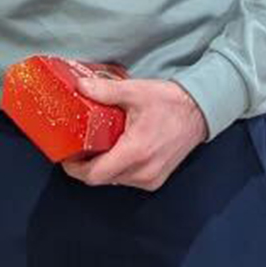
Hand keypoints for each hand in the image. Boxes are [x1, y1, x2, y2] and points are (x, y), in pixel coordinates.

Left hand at [61, 77, 208, 190]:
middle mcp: (143, 172)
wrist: (199, 112)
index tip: (66, 156)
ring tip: (94, 146)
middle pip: (101, 179)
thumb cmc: (170, 102)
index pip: (95, 175)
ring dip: (101, 167)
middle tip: (76, 147)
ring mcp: (151, 178)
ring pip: (114, 180)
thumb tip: (80, 86)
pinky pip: (127, 179)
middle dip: (85, 166)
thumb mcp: (135, 91)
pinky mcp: (156, 179)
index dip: (75, 168)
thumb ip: (105, 91)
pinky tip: (114, 150)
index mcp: (136, 152)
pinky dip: (117, 168)